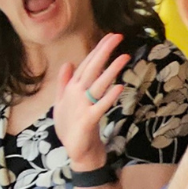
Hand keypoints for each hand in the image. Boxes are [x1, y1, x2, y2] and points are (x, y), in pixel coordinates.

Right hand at [52, 33, 130, 171]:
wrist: (77, 152)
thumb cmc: (72, 126)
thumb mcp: (63, 103)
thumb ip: (65, 83)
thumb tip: (68, 63)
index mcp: (72, 89)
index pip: (87, 65)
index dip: (98, 50)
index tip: (110, 36)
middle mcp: (76, 95)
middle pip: (92, 69)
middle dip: (104, 52)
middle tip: (117, 36)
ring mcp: (81, 107)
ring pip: (98, 85)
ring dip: (110, 71)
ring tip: (124, 57)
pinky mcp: (88, 121)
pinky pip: (101, 107)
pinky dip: (109, 97)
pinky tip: (120, 87)